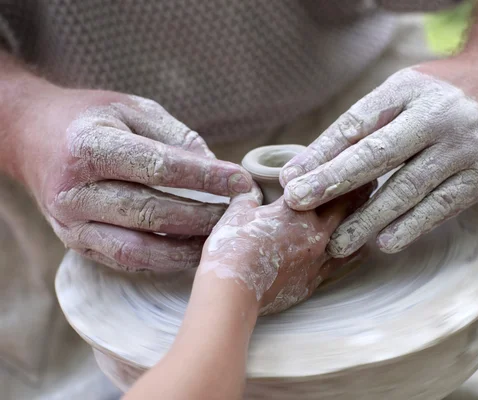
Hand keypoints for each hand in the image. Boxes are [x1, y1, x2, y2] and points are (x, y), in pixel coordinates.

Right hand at [13, 84, 251, 271]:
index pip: (158, 167)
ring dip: (186, 248)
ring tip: (221, 238)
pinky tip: (191, 249)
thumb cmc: (92, 119)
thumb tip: (218, 171)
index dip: (205, 177)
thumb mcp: (133, 110)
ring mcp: (71, 223)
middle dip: (204, 217)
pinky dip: (164, 259)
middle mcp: (74, 190)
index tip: (241, 181)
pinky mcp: (76, 243)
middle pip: (151, 213)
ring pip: (139, 249)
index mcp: (89, 146)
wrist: (34, 138)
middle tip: (240, 214)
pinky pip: (126, 260)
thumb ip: (175, 138)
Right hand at [199, 183, 371, 314]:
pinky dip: (352, 254)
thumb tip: (250, 189)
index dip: (340, 174)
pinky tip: (360, 251)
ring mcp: (317, 258)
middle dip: (359, 194)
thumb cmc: (232, 247)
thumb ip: (248, 197)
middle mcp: (314, 232)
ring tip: (371, 215)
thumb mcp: (237, 213)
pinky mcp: (313, 280)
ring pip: (350, 237)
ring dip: (360, 224)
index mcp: (297, 209)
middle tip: (371, 183)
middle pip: (346, 208)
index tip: (355, 167)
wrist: (233, 289)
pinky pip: (341, 265)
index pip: (325, 185)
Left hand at [281, 56, 477, 256]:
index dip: (322, 154)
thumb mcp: (399, 96)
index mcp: (409, 90)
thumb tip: (300, 170)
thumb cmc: (439, 95)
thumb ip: (355, 130)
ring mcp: (467, 146)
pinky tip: (385, 242)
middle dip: (335, 182)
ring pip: (409, 187)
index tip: (291, 182)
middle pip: (379, 153)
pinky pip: (443, 205)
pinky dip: (412, 226)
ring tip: (338, 243)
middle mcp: (439, 115)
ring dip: (370, 218)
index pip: (358, 124)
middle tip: (300, 206)